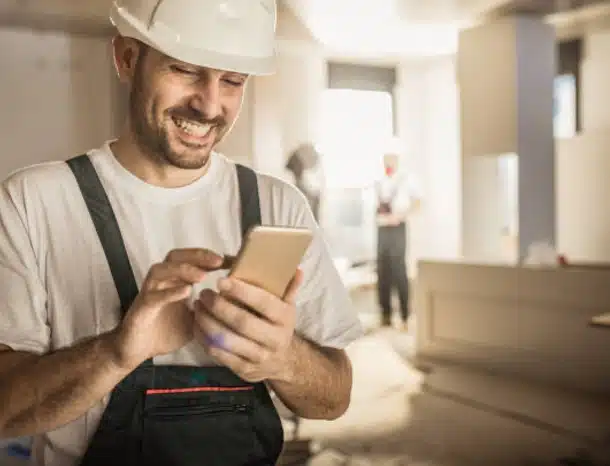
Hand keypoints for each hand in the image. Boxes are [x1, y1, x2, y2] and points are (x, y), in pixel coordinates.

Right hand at [114, 248, 225, 368]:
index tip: (233, 259)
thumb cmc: (166, 331)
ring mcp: (150, 292)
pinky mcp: (141, 308)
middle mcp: (162, 282)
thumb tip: (236, 303)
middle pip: (176, 256)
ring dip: (183, 270)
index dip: (211, 257)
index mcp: (175, 281)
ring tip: (202, 276)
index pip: (192, 260)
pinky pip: (154, 296)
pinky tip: (186, 292)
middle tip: (218, 261)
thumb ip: (211, 308)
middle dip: (197, 256)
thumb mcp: (196, 319)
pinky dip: (170, 292)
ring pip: (162, 270)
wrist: (136, 351)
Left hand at [193, 270, 303, 382]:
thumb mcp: (288, 306)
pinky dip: (204, 339)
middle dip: (219, 307)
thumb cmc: (280, 325)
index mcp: (285, 319)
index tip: (221, 281)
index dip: (241, 292)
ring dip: (207, 323)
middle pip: (242, 323)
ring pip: (227, 341)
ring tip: (197, 307)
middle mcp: (275, 340)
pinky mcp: (244, 370)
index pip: (263, 303)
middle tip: (204, 294)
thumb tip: (296, 269)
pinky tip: (197, 325)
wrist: (283, 362)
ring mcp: (259, 358)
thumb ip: (289, 287)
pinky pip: (219, 355)